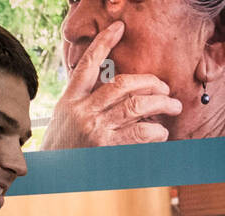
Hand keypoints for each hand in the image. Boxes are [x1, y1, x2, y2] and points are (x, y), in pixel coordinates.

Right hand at [42, 21, 183, 149]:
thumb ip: (85, 102)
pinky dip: (155, 131)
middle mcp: (84, 111)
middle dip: (148, 82)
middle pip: (122, 85)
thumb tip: (116, 92)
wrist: (51, 177)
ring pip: (135, 106)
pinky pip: (140, 134)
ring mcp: (96, 130)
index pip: (88, 64)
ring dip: (160, 103)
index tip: (118, 28)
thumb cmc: (62, 149)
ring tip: (173, 105)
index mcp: (71, 99)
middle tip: (164, 86)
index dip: (103, 43)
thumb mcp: (65, 119)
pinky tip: (161, 132)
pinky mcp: (108, 149)